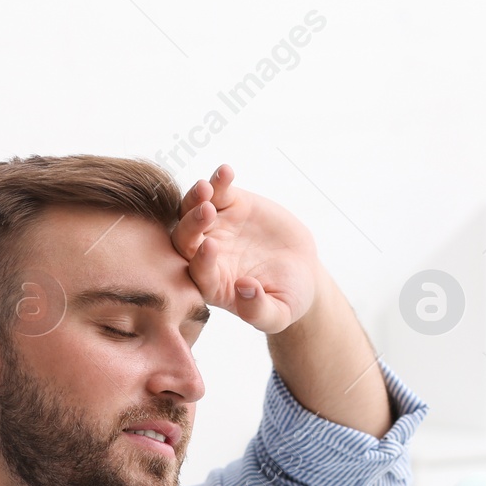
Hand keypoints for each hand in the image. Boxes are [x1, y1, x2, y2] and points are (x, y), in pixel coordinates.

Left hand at [171, 164, 319, 333]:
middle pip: (185, 239)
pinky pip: (218, 190)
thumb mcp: (278, 314)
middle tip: (205, 212)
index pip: (196, 272)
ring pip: (193, 210)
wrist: (301, 270)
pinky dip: (219, 181)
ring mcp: (215, 227)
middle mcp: (205, 254)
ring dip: (196, 198)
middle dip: (192, 225)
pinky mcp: (231, 205)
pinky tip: (225, 171)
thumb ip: (259, 310)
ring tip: (207, 188)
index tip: (211, 248)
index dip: (201, 260)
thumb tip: (245, 289)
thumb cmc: (287, 298)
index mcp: (211, 284)